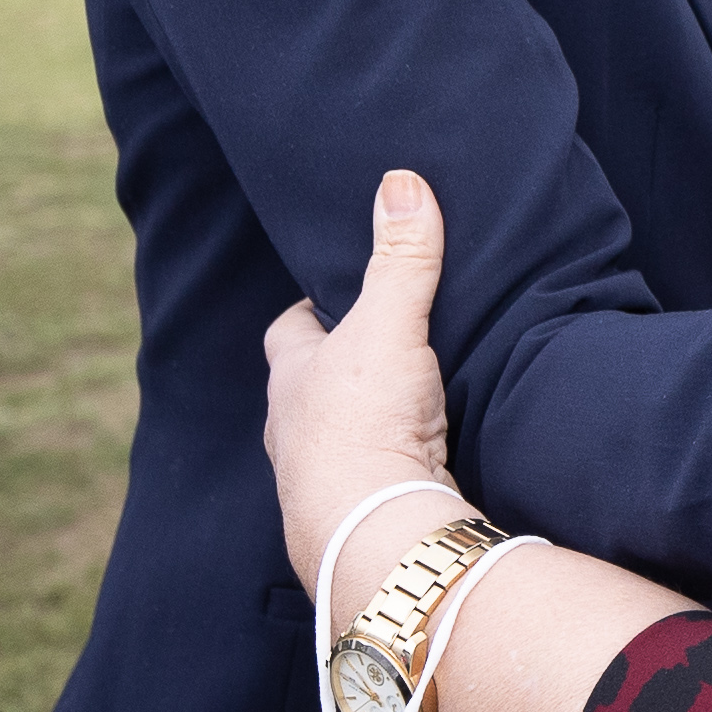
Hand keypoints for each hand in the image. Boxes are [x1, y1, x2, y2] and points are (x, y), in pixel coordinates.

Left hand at [262, 171, 456, 607]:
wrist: (369, 530)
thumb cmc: (362, 423)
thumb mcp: (389, 325)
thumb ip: (401, 259)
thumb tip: (401, 181)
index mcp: (290, 379)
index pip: (290, 331)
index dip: (314, 310)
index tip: (343, 292)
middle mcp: (293, 431)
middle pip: (311, 387)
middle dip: (340, 370)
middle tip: (385, 347)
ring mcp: (319, 481)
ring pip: (337, 439)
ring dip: (364, 425)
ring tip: (410, 405)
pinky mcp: (356, 517)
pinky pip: (371, 480)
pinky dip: (390, 468)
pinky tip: (421, 463)